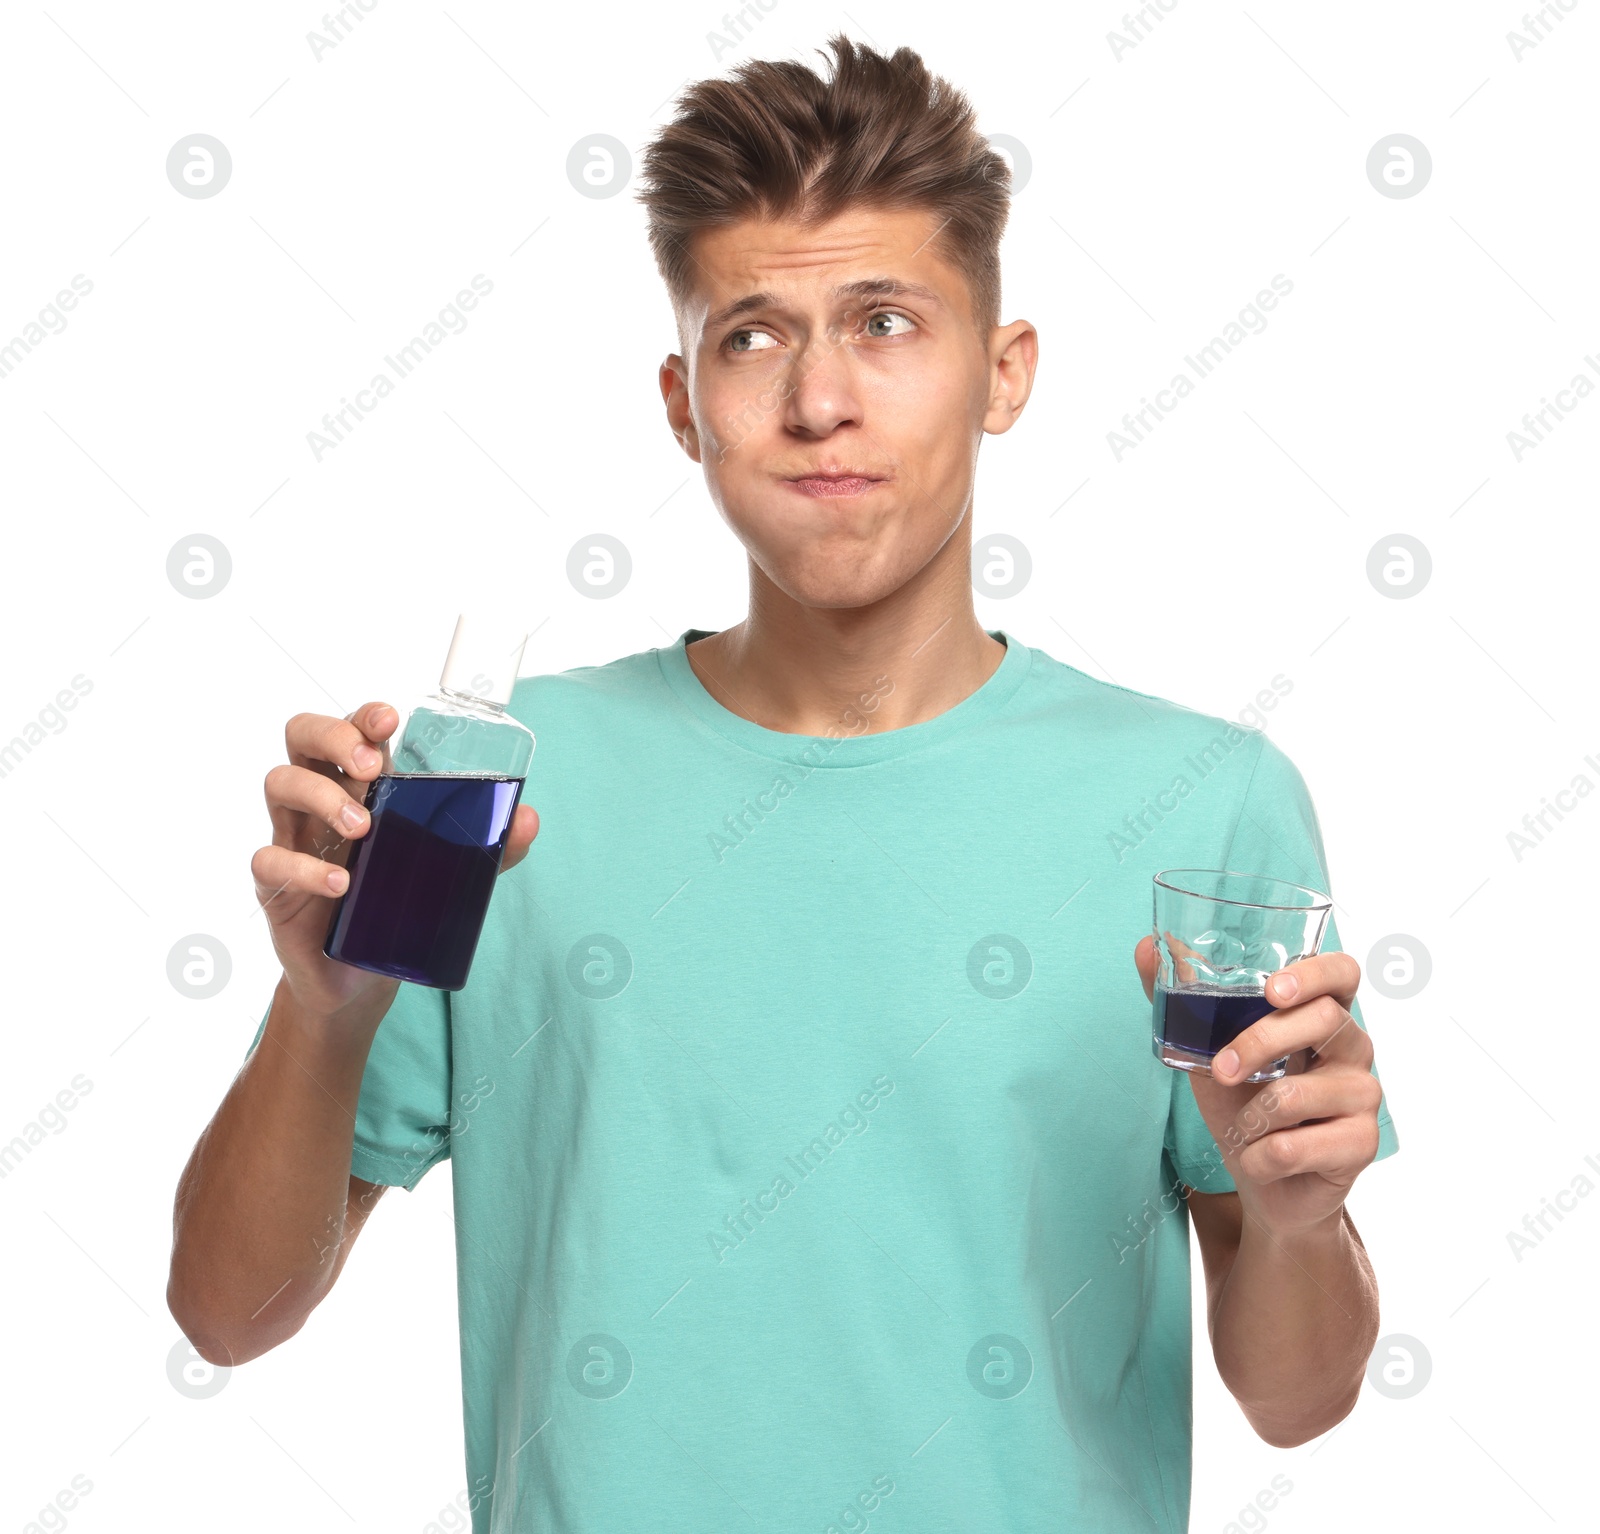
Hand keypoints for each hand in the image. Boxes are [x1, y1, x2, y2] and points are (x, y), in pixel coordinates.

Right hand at [251, 702, 539, 1019]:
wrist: (357, 977)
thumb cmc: (398, 903)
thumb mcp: (449, 871)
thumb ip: (487, 846)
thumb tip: (528, 819)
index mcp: (360, 785)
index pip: (350, 729)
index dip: (363, 715)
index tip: (390, 721)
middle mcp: (320, 800)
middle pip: (301, 736)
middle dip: (334, 737)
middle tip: (372, 770)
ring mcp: (293, 837)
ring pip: (279, 784)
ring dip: (323, 797)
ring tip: (364, 830)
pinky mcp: (275, 885)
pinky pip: (268, 860)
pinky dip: (304, 869)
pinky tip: (341, 884)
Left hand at [1134, 937, 1382, 1237]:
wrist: (1263, 1181)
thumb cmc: (1241, 1105)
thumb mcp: (1208, 1050)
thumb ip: (1182, 999)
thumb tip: (1145, 947)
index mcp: (1321, 1015)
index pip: (1342, 973)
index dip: (1315, 973)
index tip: (1272, 989)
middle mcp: (1353, 1047)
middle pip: (1323, 1020)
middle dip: (1259, 1042)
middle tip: (1222, 1069)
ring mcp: (1364, 1095)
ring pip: (1300, 1092)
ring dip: (1250, 1116)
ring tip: (1245, 1127)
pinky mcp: (1362, 1143)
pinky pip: (1295, 1146)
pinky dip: (1259, 1157)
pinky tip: (1261, 1159)